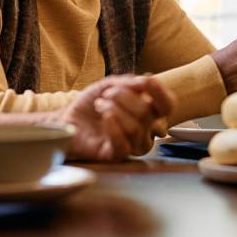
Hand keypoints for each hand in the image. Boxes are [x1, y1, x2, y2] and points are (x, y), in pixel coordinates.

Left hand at [59, 75, 175, 161]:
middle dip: (123, 96)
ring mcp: (130, 145)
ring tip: (99, 105)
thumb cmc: (92, 103)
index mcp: (148, 113)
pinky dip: (114, 128)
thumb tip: (145, 81)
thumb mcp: (110, 85)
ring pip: (134, 128)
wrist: (69, 118)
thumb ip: (128, 83)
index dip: (161, 93)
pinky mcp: (114, 156)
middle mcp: (144, 131)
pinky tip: (105, 117)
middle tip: (107, 95)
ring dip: (113, 109)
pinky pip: (123, 146)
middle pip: (147, 112)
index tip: (148, 81)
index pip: (167, 106)